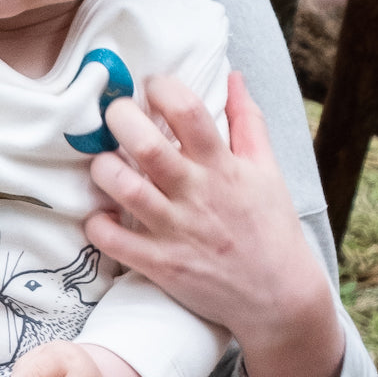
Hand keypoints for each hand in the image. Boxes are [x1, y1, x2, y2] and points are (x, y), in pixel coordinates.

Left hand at [85, 71, 317, 343]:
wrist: (281, 301)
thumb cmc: (271, 227)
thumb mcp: (267, 170)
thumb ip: (248, 120)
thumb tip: (233, 75)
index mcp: (222, 166)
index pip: (188, 111)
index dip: (162, 88)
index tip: (150, 85)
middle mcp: (196, 194)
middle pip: (146, 145)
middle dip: (120, 119)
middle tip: (114, 116)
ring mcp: (176, 231)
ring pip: (125, 188)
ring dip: (104, 168)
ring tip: (105, 162)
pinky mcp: (161, 265)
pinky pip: (114, 241)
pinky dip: (97, 224)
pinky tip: (100, 211)